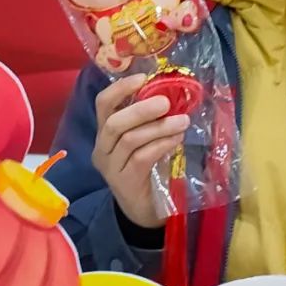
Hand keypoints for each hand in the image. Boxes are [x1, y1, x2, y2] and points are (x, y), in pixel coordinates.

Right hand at [91, 74, 189, 229]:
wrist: (145, 208)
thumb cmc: (147, 167)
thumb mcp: (145, 140)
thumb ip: (150, 120)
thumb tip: (173, 92)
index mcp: (105, 133)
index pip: (103, 104)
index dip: (120, 89)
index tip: (143, 77)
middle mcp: (102, 149)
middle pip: (114, 123)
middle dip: (142, 109)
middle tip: (167, 102)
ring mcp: (111, 167)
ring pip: (131, 140)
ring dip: (160, 127)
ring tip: (183, 121)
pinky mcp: (125, 182)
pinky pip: (142, 157)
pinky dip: (162, 144)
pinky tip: (177, 139)